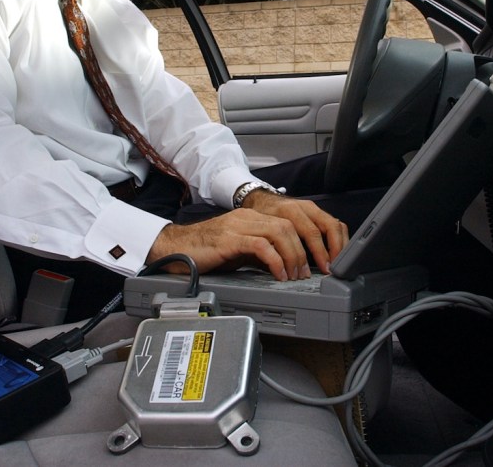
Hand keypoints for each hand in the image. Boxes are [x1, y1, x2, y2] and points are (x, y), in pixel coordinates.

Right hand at [146, 192, 347, 280]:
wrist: (174, 250)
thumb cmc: (205, 252)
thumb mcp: (240, 252)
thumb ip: (261, 253)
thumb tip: (286, 266)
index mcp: (252, 217)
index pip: (290, 221)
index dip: (309, 239)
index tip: (318, 260)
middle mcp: (248, 217)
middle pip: (289, 224)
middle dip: (307, 248)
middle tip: (313, 271)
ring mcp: (238, 226)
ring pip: (279, 232)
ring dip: (294, 255)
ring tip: (297, 275)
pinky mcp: (229, 239)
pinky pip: (260, 245)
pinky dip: (275, 260)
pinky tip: (279, 275)